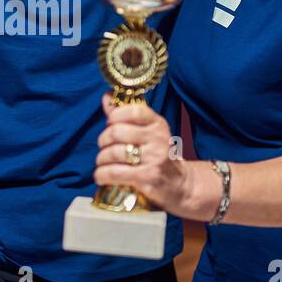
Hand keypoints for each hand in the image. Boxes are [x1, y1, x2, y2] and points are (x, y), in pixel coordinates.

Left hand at [94, 94, 195, 215]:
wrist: (180, 184)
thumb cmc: (158, 156)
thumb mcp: (147, 132)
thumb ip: (125, 115)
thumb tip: (106, 96)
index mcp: (157, 124)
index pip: (134, 110)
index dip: (116, 115)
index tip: (110, 123)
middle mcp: (158, 139)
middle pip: (117, 132)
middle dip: (103, 140)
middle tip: (103, 147)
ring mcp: (154, 158)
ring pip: (114, 153)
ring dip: (101, 159)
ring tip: (102, 163)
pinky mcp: (148, 177)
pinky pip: (115, 172)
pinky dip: (102, 174)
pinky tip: (101, 176)